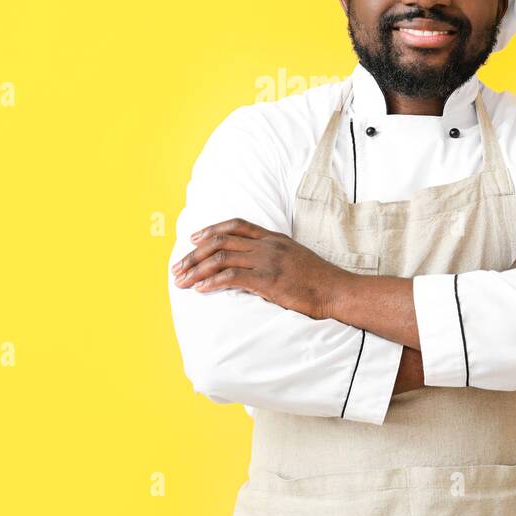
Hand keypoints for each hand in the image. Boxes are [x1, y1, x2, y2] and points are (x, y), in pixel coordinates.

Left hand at [171, 218, 346, 320]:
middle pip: (221, 241)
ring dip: (197, 269)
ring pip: (222, 257)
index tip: (194, 238)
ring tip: (181, 281)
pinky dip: (212, 282)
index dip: (212, 229)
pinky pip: (232, 277)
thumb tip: (254, 263)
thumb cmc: (319, 280)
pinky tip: (200, 289)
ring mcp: (268, 261)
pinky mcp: (268, 280)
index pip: (237, 225)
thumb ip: (274, 255)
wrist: (338, 290)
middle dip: (194, 254)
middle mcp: (267, 245)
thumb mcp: (295, 258)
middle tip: (178, 267)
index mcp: (274, 238)